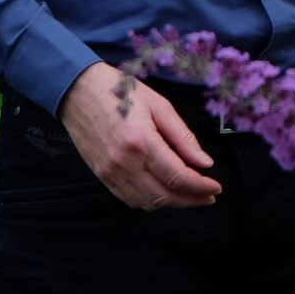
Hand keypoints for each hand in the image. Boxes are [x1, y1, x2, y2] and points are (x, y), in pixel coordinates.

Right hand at [57, 62, 221, 210]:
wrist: (79, 90)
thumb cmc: (121, 91)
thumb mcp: (159, 105)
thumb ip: (183, 137)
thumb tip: (205, 163)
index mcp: (141, 141)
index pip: (177, 176)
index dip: (200, 186)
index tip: (216, 187)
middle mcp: (124, 162)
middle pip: (164, 196)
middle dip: (191, 200)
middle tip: (208, 196)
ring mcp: (110, 172)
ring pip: (147, 202)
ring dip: (172, 203)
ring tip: (189, 194)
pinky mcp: (101, 176)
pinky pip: (130, 199)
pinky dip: (150, 200)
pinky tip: (163, 191)